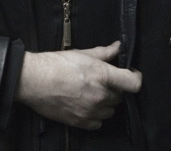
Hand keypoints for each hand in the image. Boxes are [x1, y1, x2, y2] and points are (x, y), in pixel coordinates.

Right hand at [15, 41, 141, 129]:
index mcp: (102, 75)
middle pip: (120, 96)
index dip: (136, 77)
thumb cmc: (56, 64)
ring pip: (111, 110)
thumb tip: (118, 47)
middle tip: (102, 80)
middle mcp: (100, 95)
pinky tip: (86, 104)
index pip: (133, 83)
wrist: (34, 80)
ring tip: (92, 92)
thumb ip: (104, 52)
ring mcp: (91, 111)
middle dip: (115, 88)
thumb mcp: (82, 53)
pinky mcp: (81, 122)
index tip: (132, 74)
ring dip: (106, 102)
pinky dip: (96, 115)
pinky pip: (98, 122)